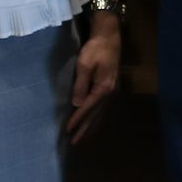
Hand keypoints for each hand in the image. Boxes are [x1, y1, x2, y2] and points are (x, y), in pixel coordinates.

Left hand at [66, 14, 120, 144]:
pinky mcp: (112, 88)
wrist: (110, 38)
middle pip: (96, 115)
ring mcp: (113, 91)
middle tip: (76, 143)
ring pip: (101, 114)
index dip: (77, 121)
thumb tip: (77, 104)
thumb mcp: (84, 66)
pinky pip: (104, 108)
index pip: (87, 109)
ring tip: (85, 137)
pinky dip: (98, 118)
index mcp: (103, 89)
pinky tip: (95, 121)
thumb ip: (80, 85)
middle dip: (85, 129)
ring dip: (92, 126)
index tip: (68, 132)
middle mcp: (110, 93)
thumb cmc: (95, 50)